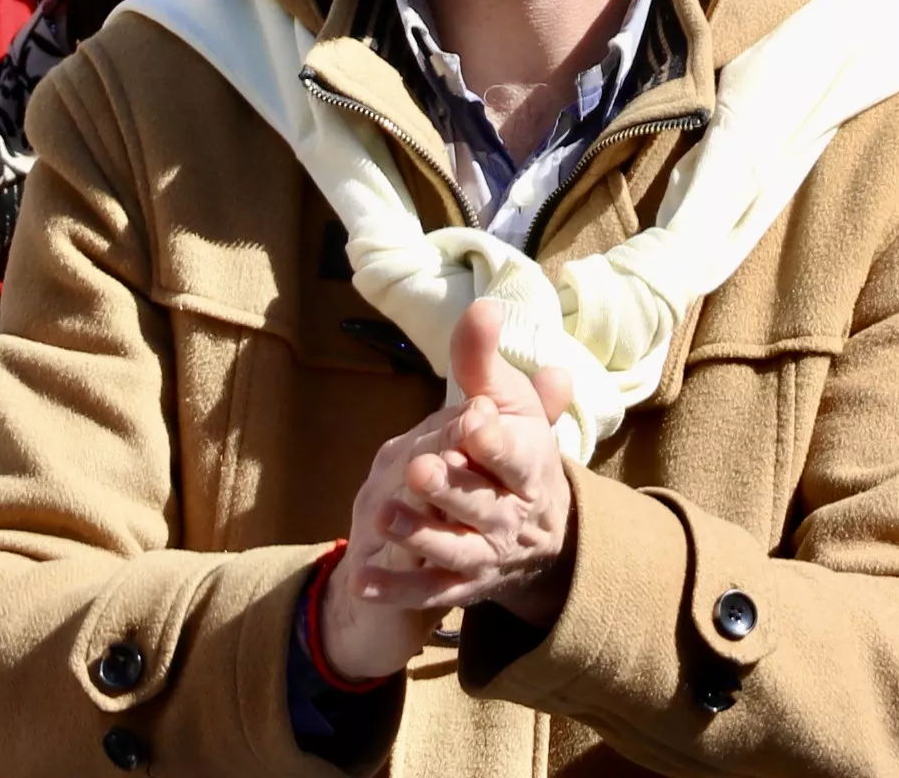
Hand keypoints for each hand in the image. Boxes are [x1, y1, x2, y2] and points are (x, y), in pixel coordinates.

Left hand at [340, 301, 575, 621]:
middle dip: (451, 488)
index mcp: (530, 466)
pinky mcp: (459, 583)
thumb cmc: (514, 451)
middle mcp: (511, 515)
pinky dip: (396, 590)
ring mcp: (485, 553)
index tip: (474, 419)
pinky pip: (428, 591)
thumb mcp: (506, 403)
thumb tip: (481, 306)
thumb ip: (484, 361)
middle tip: (418, 468)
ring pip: (454, 550)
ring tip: (384, 516)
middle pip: (481, 505)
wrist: (537, 532)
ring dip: (421, 535)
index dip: (495, 440)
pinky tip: (361, 581)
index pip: (516, 455)